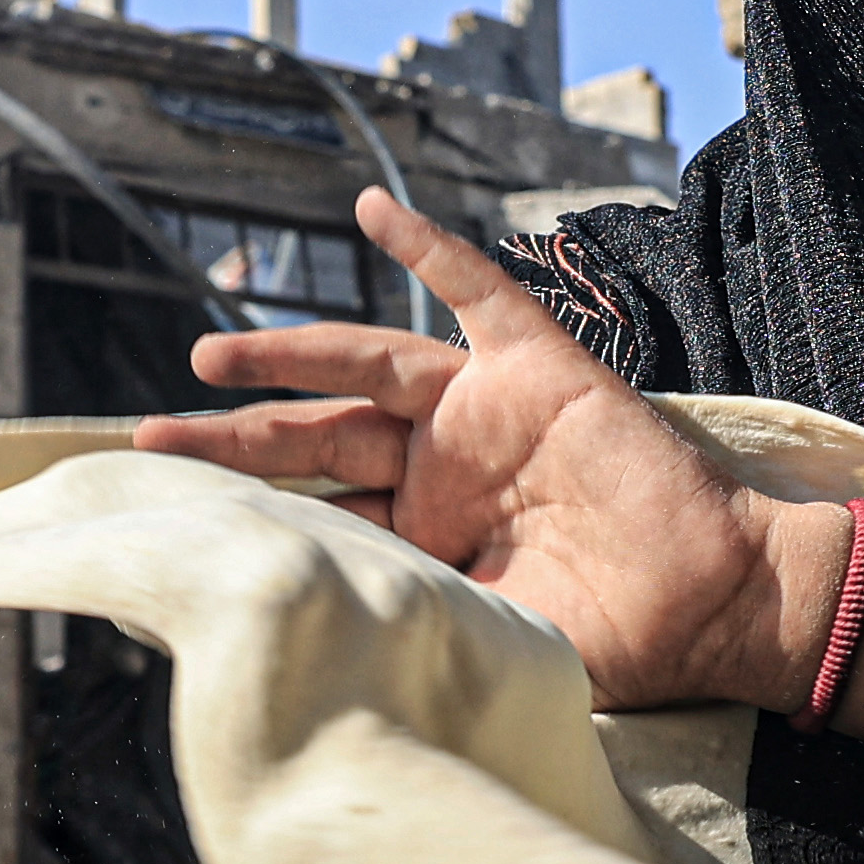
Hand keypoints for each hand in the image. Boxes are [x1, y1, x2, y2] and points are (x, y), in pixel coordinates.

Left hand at [131, 189, 863, 729]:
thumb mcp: (478, 643)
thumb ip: (401, 625)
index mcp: (423, 539)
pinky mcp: (541, 371)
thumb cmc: (612, 641)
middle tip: (150, 440)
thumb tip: (296, 652)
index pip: (316, 514)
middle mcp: (442, 469)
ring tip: (208, 355)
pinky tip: (373, 211)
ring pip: (366, 367)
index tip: (168, 524)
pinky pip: (479, 294)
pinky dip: (430, 249)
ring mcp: (486, 413)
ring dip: (288, 354)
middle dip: (233, 439)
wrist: (713, 606)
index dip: (246, 515)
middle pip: (317, 440)